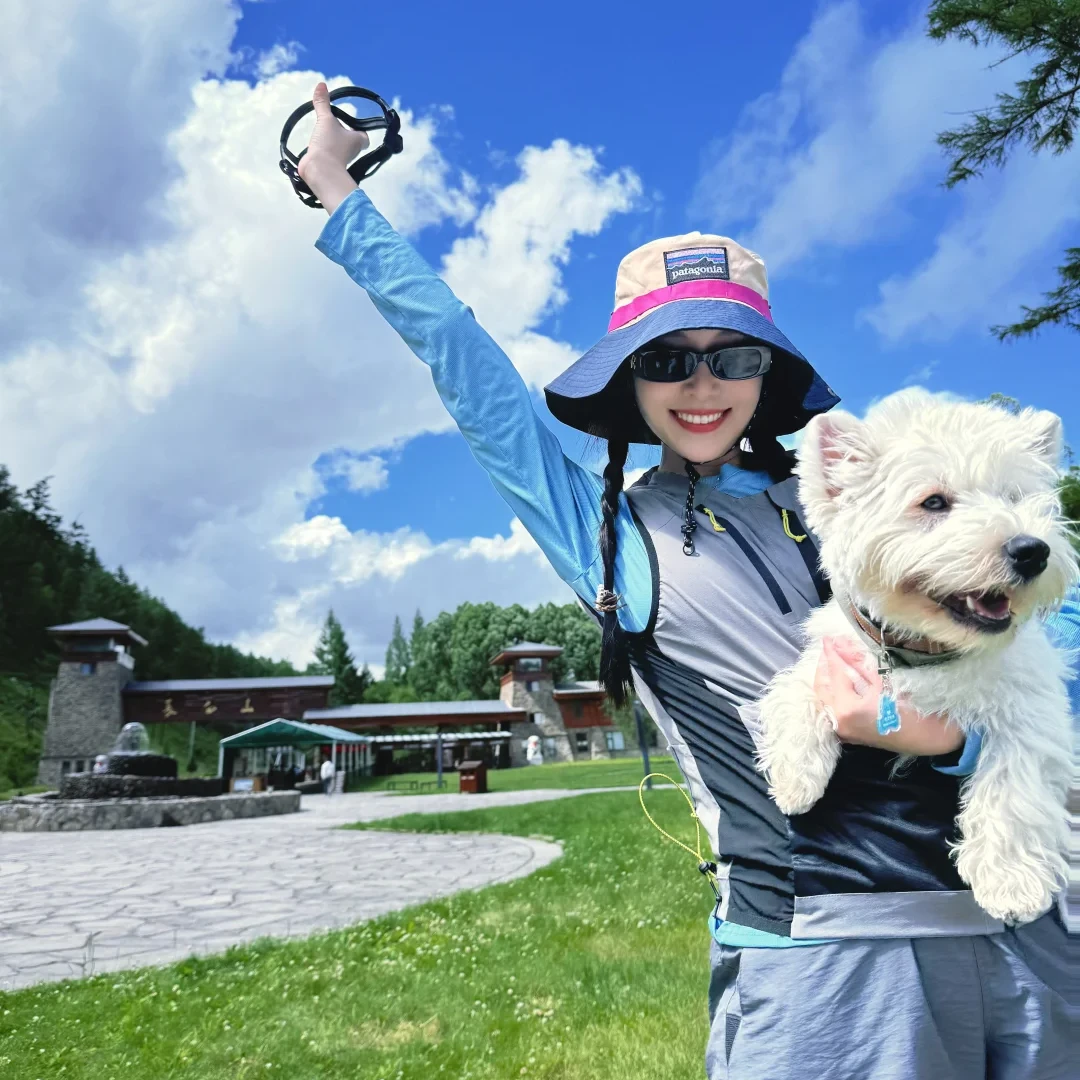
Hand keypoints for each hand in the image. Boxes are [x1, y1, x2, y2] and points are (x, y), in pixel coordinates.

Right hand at [297, 82, 367, 214]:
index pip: (364, 136)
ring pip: (339, 148)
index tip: (353, 124)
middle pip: (351, 142)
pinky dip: (323, 150)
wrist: (319, 171)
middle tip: (335, 125)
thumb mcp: (325, 120)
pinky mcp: (329, 165)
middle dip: (344, 135)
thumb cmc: (329, 146)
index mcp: (358, 141)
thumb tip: (321, 85)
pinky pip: (328, 156)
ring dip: (332, 142)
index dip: (359, 130)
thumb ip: (323, 103)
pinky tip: (315, 145)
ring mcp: (340, 159)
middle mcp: (351, 151)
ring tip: (323, 134)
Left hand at [814, 636, 963, 755]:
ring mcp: (842, 730)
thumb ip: (858, 662)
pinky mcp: (849, 734)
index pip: (835, 673)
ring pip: (824, 698)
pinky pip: (831, 708)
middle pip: (822, 686)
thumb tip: (839, 644)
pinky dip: (832, 692)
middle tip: (830, 647)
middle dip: (824, 665)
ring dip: (827, 678)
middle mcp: (839, 721)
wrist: (931, 740)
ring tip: (834, 660)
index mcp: (848, 708)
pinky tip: (840, 680)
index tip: (828, 637)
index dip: (832, 652)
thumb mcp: (885, 680)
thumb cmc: (914, 709)